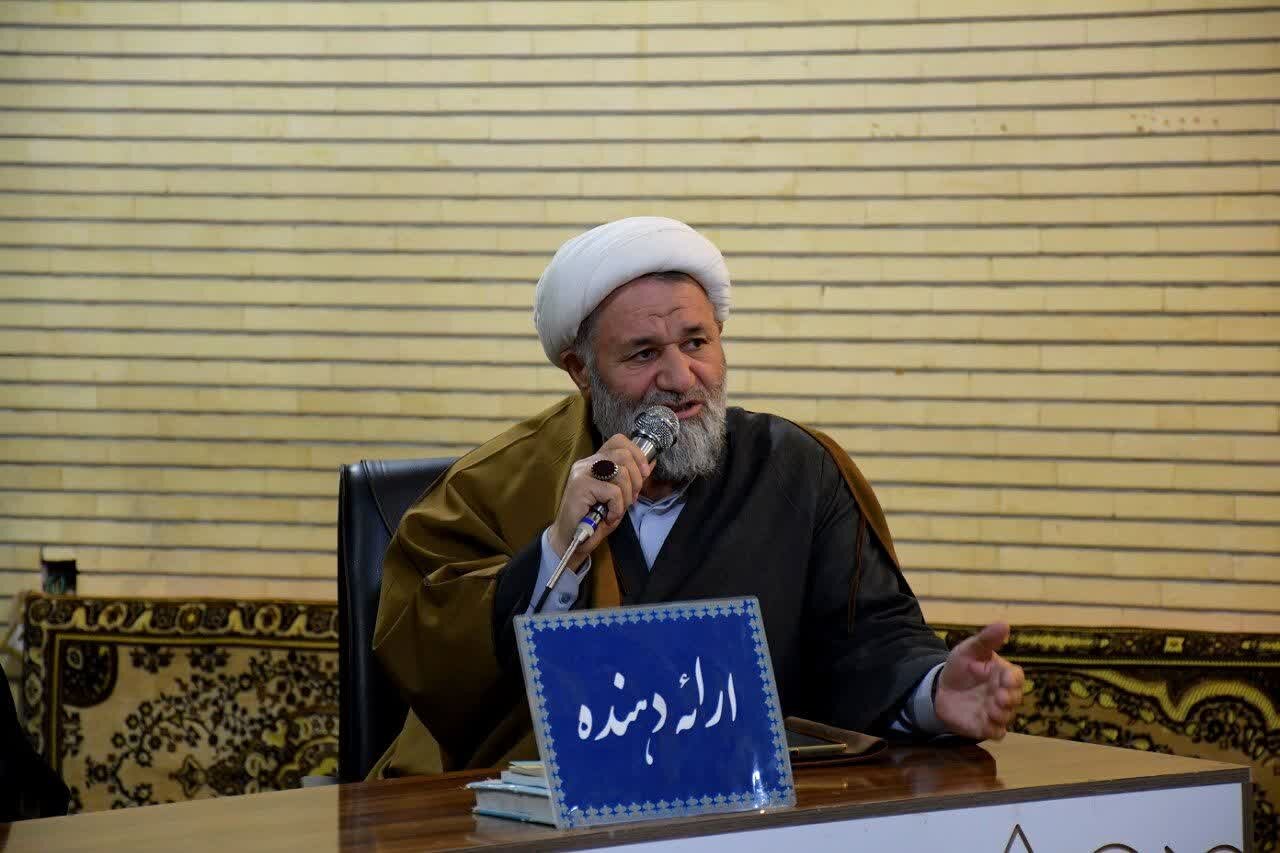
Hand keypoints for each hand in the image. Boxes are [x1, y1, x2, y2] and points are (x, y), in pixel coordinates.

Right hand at [548, 434, 652, 569]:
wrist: (571, 540)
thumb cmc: (594, 520)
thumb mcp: (618, 497)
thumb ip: (631, 479)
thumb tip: (651, 462)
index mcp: (595, 461)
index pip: (619, 441)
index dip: (637, 454)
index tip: (644, 474)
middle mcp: (587, 463)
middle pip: (624, 454)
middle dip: (637, 479)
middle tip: (632, 498)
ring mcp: (582, 473)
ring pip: (620, 472)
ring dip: (627, 496)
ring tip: (618, 509)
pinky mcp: (580, 486)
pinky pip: (613, 492)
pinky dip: (617, 508)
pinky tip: (609, 517)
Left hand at [934, 621, 1025, 740]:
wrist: (940, 690)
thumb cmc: (960, 667)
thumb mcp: (969, 650)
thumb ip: (986, 640)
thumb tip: (1005, 624)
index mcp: (1003, 674)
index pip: (1016, 677)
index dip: (1014, 680)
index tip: (1007, 679)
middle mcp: (1004, 694)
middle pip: (1015, 698)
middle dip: (1009, 698)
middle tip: (999, 697)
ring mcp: (996, 712)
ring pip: (1007, 716)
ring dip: (1001, 714)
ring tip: (990, 710)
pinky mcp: (986, 727)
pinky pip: (996, 733)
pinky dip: (994, 731)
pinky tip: (987, 727)